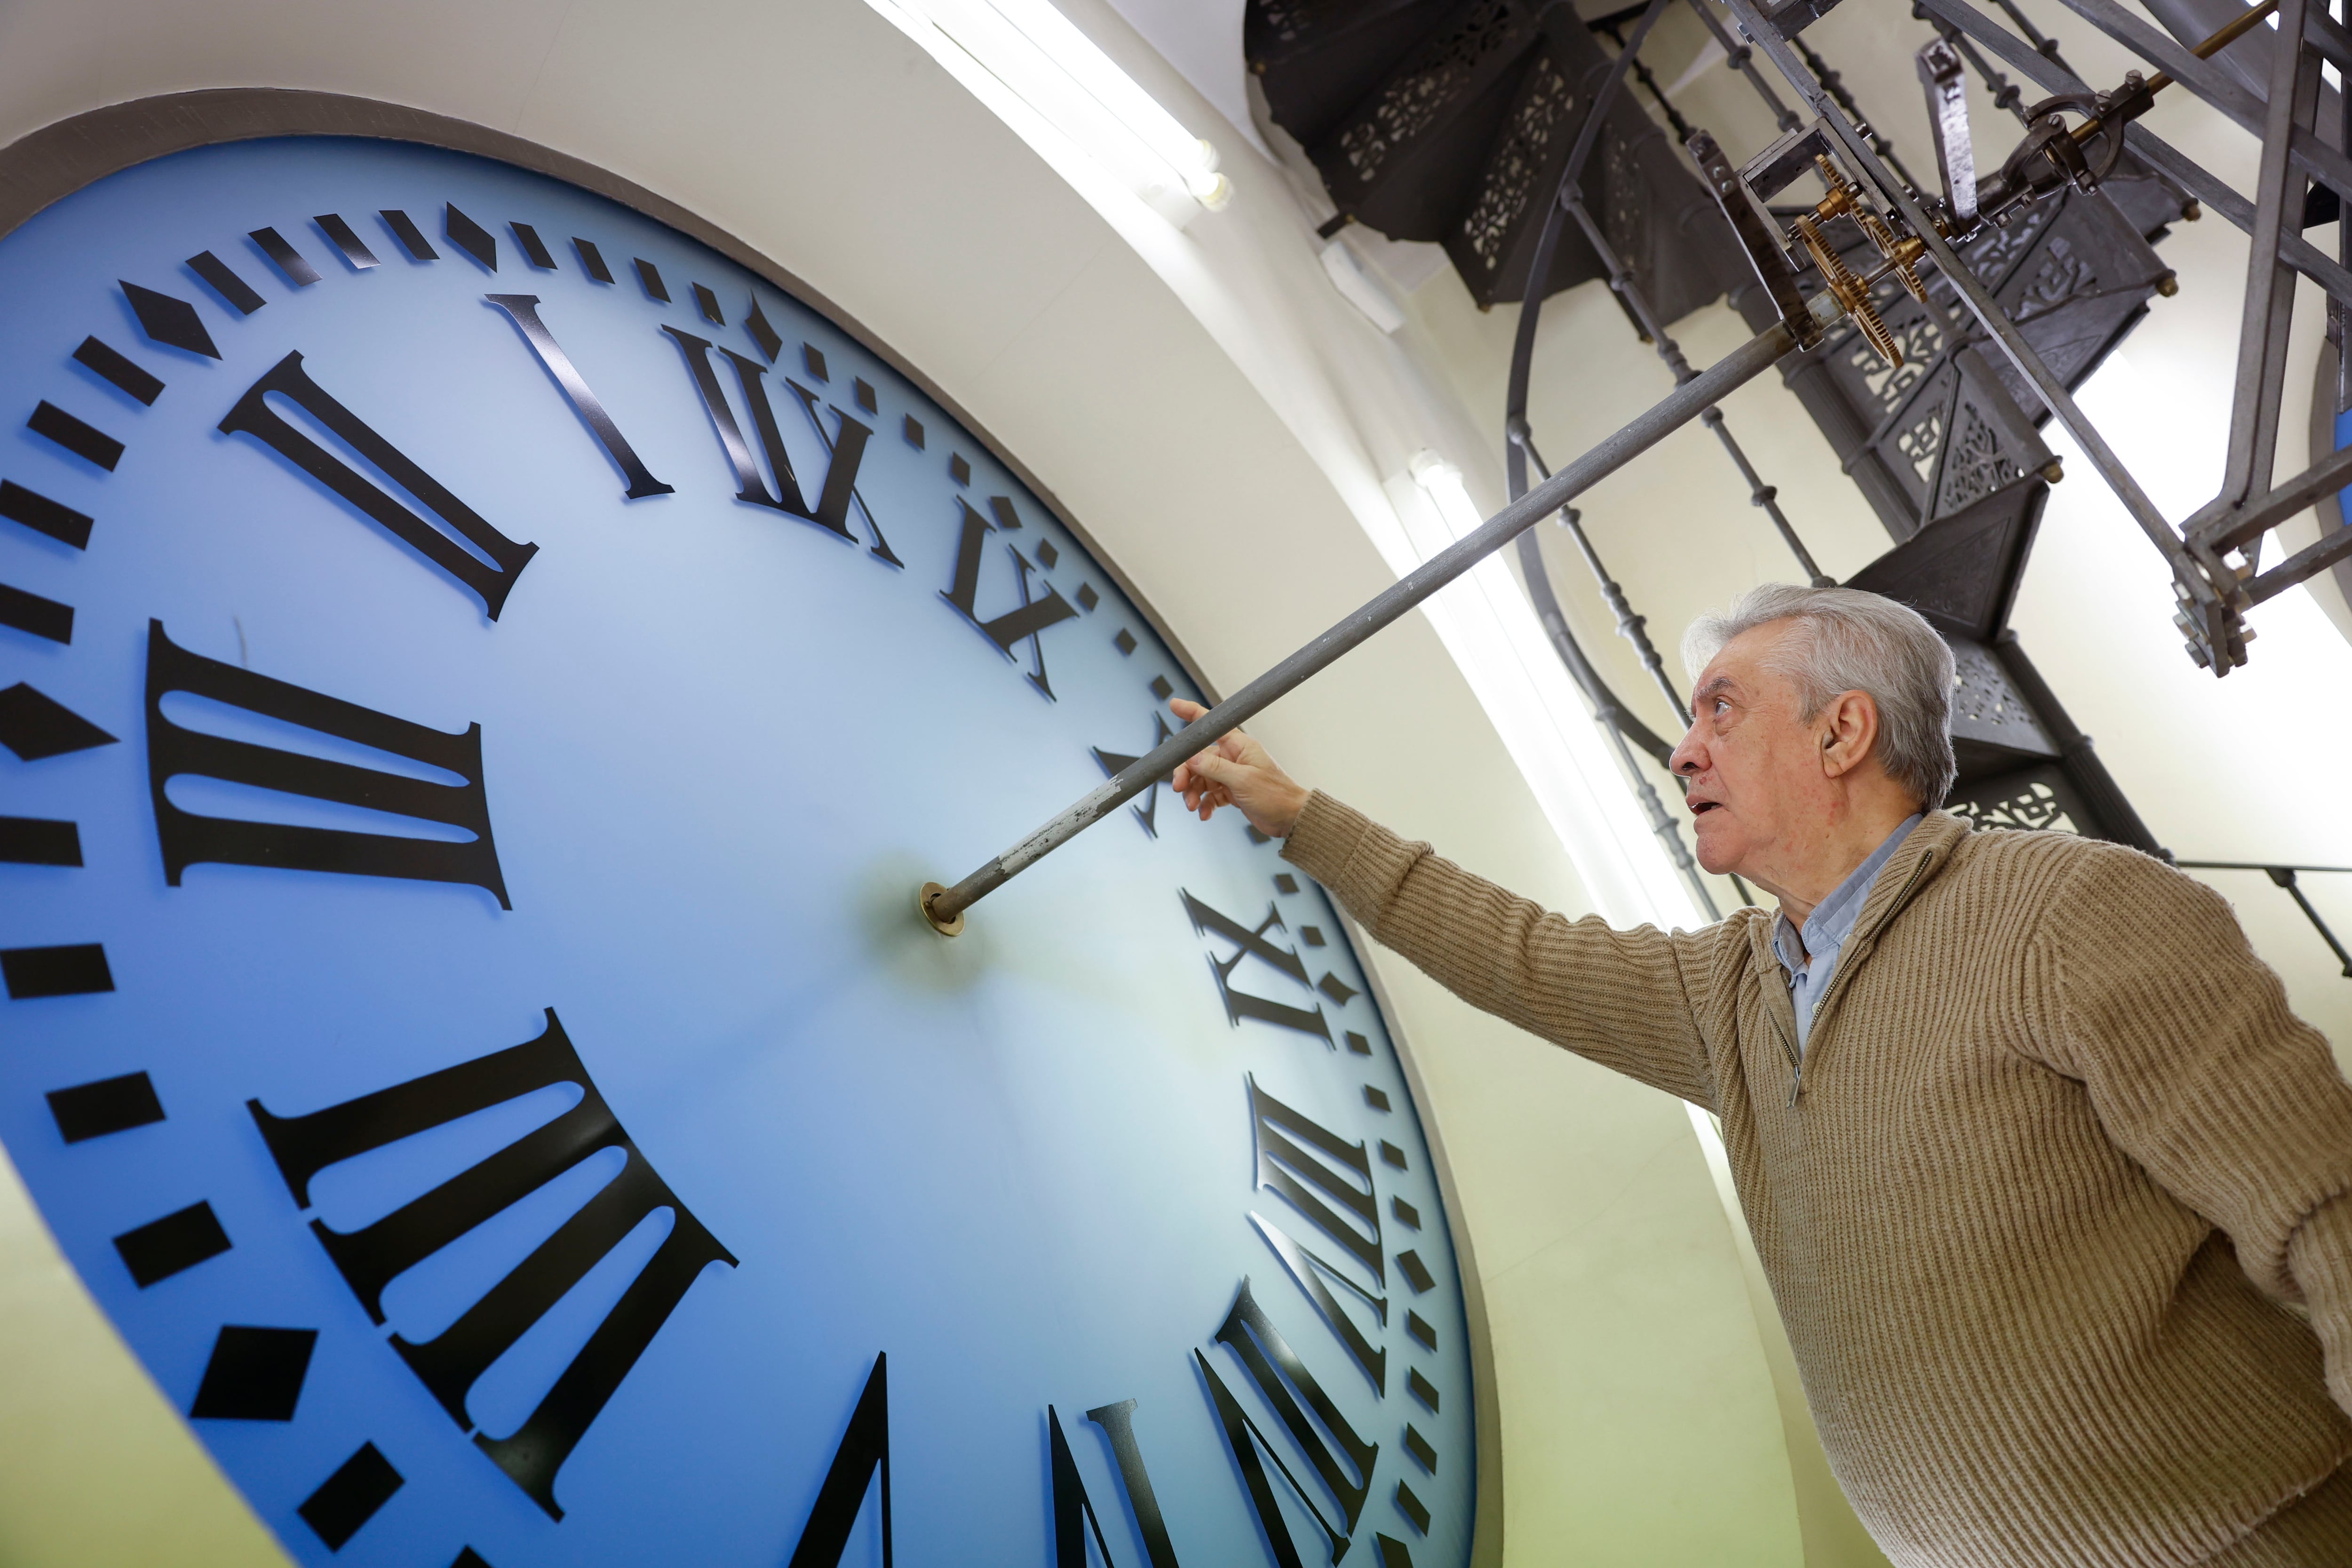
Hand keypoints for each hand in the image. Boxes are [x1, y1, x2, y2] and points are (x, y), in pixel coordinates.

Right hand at [1167, 699, 1311, 837]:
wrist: (1290, 818)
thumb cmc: (1276, 794)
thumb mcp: (1243, 780)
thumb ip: (1215, 768)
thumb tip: (1191, 758)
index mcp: (1239, 746)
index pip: (1212, 724)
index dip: (1192, 712)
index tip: (1174, 705)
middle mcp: (1233, 758)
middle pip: (1198, 758)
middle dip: (1186, 772)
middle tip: (1179, 788)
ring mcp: (1231, 776)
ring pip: (1201, 779)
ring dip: (1193, 793)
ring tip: (1193, 806)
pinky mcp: (1231, 792)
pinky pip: (1210, 795)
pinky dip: (1204, 804)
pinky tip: (1204, 813)